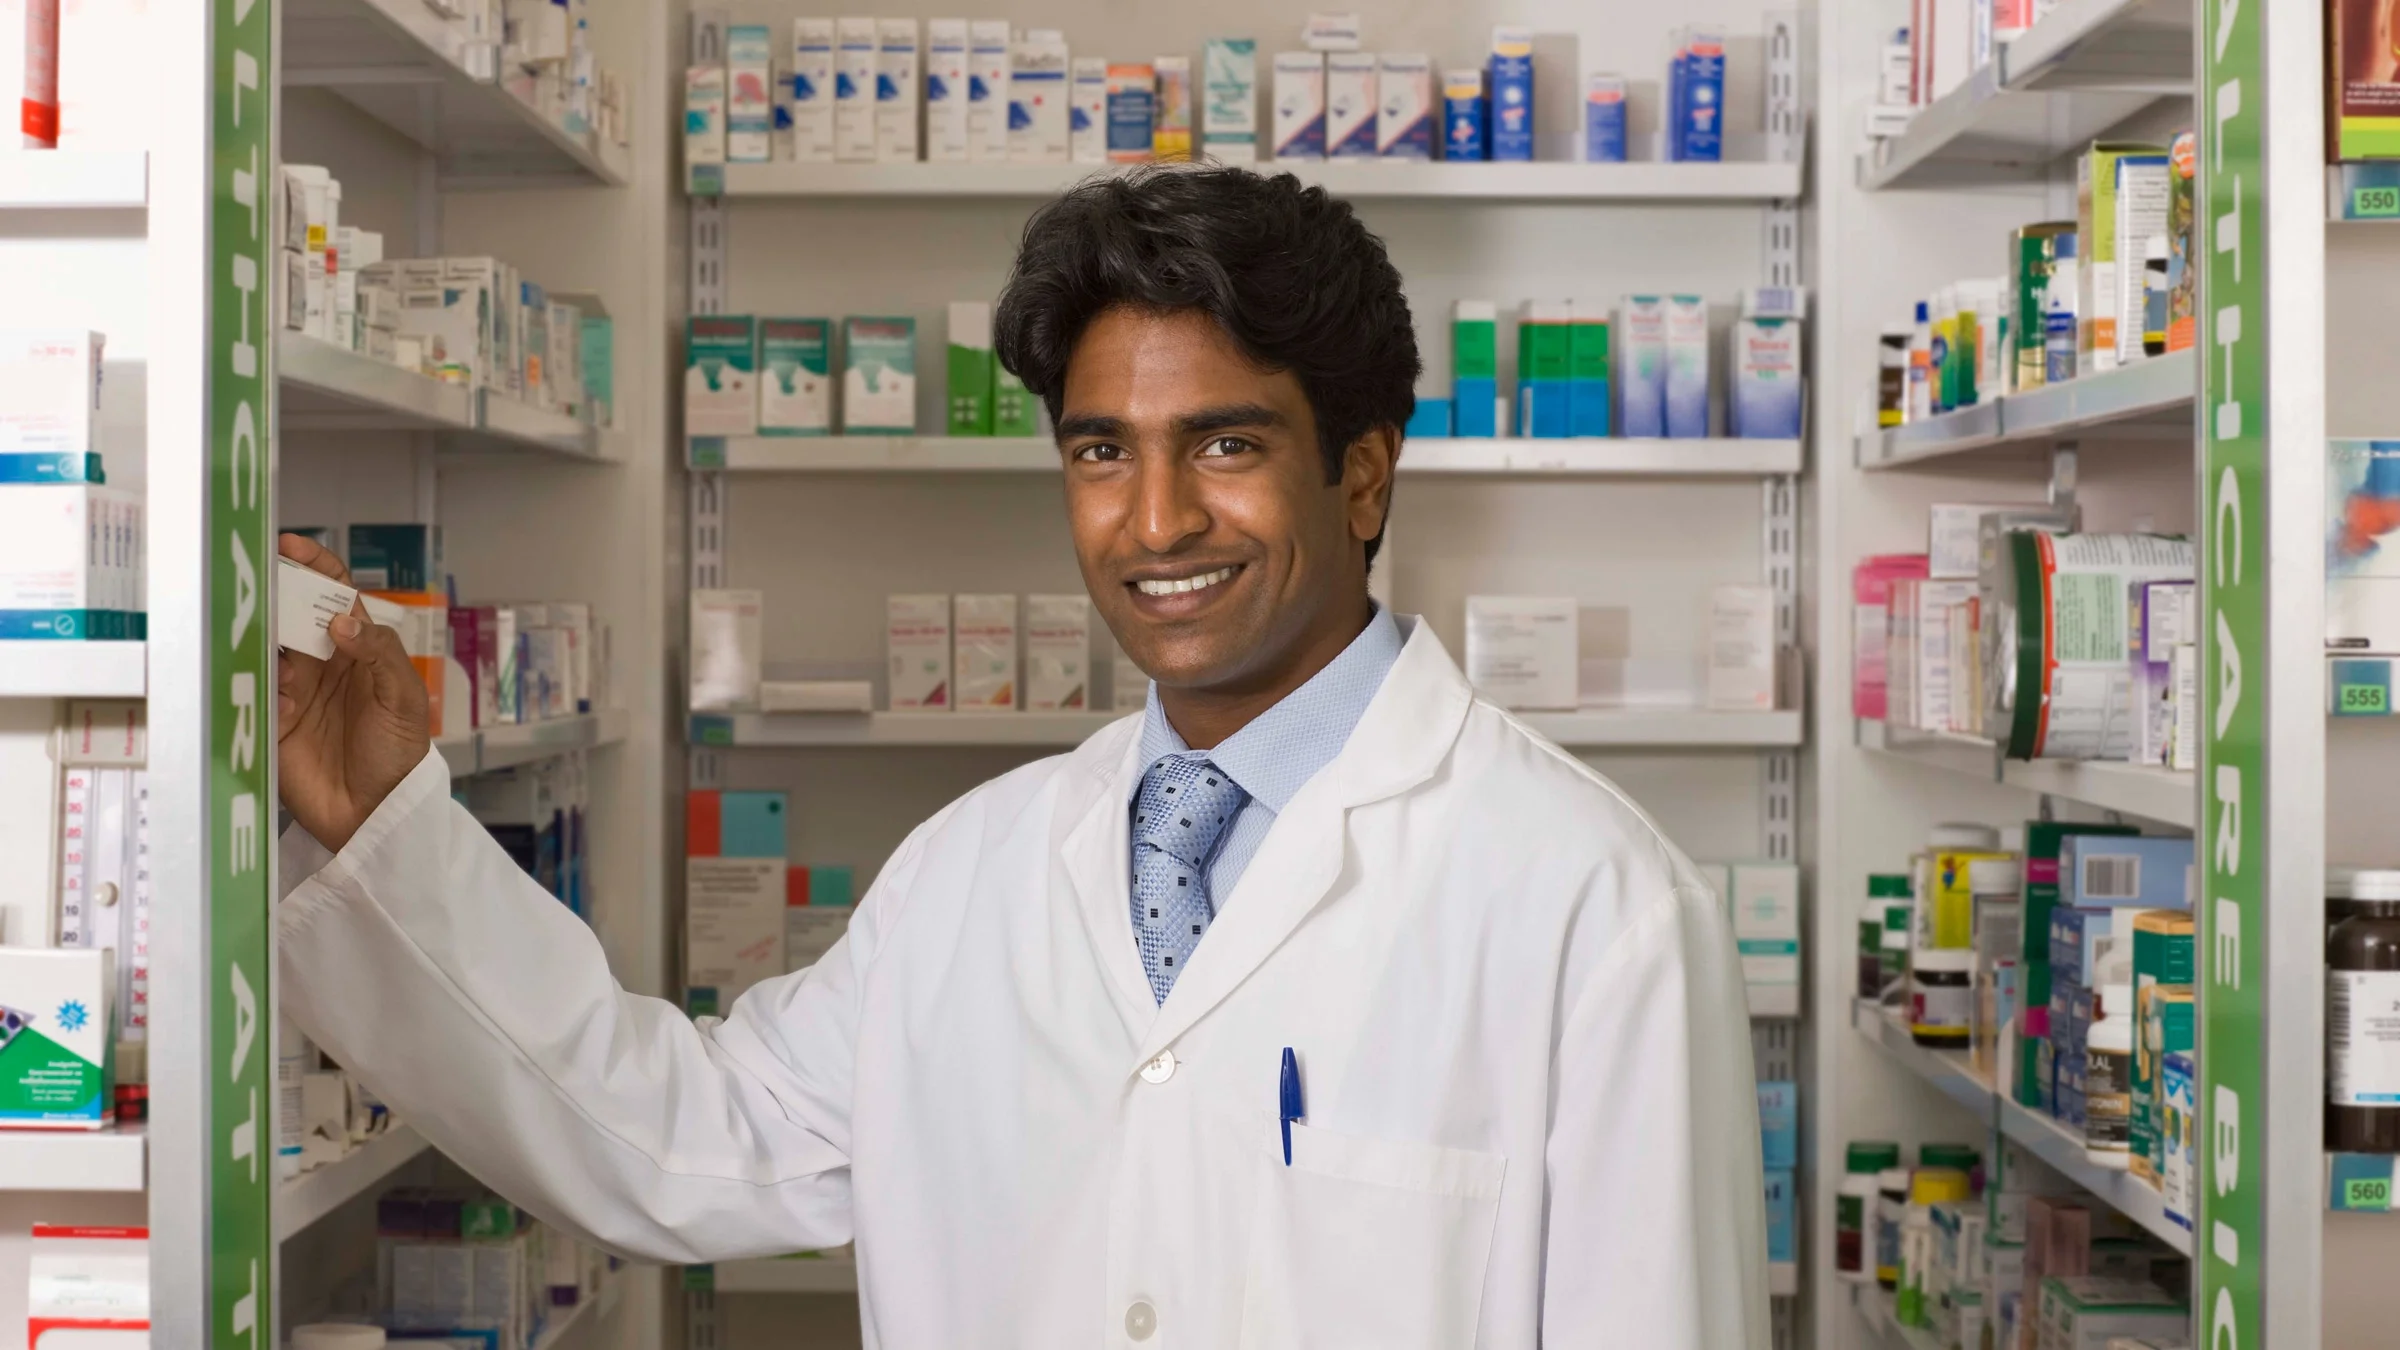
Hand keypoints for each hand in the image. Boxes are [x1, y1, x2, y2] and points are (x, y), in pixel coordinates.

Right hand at [276, 534, 431, 850]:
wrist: (373, 815)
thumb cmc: (397, 753)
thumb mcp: (403, 699)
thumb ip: (380, 653)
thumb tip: (340, 619)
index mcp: (357, 649)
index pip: (333, 594)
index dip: (313, 567)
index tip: (289, 547)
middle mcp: (319, 662)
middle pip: (288, 614)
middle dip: (273, 597)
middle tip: (256, 587)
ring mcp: (290, 690)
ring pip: (262, 648)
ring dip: (262, 644)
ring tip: (273, 656)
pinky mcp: (267, 720)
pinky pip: (252, 693)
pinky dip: (263, 694)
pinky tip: (283, 713)